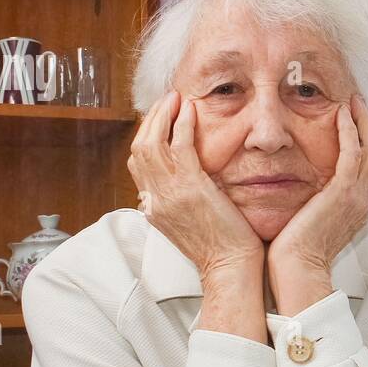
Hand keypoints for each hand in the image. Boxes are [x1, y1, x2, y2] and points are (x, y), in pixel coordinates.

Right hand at [128, 89, 263, 279]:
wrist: (230, 267)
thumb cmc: (220, 248)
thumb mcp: (188, 224)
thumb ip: (177, 202)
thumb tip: (179, 184)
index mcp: (153, 209)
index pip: (137, 165)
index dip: (146, 138)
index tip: (160, 121)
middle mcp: (154, 200)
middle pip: (139, 150)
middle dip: (151, 120)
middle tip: (166, 102)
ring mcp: (169, 194)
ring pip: (152, 143)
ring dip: (163, 115)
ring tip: (175, 99)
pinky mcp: (190, 188)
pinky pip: (178, 146)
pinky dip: (181, 124)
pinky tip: (189, 110)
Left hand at [268, 93, 367, 314]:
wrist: (296, 271)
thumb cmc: (295, 252)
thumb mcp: (313, 221)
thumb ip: (317, 201)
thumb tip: (305, 187)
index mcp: (358, 207)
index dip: (367, 139)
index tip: (355, 119)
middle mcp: (364, 200)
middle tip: (357, 102)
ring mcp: (357, 198)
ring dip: (363, 122)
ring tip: (352, 102)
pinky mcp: (343, 194)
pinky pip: (353, 155)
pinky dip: (350, 132)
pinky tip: (341, 116)